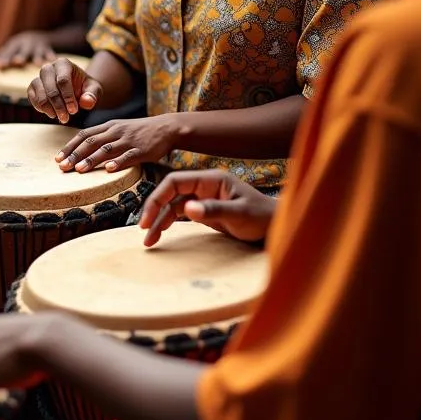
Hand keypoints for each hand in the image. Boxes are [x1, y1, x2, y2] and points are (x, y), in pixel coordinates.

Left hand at [0, 32, 56, 69]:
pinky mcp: (47, 47)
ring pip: (37, 51)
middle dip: (20, 56)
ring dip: (37, 57)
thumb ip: (3, 55)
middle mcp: (26, 43)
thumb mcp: (12, 47)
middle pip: (22, 51)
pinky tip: (53, 60)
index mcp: (15, 44)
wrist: (40, 37)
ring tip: (37, 64)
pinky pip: (50, 51)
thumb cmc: (21, 47)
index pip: (9, 51)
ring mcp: (37, 45)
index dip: (4, 58)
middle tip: (17, 62)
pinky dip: (51, 55)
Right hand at [27, 58, 102, 123]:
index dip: (68, 97)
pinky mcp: (32, 88)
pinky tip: (52, 113)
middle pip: (50, 88)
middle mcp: (48, 68)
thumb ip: (92, 95)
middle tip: (66, 118)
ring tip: (60, 117)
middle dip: (59, 106)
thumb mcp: (93, 89)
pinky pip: (32, 98)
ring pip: (40, 94)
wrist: (75, 89)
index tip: (74, 111)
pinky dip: (41, 108)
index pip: (63, 80)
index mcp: (63, 64)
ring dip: (50, 109)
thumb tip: (86, 102)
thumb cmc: (84, 87)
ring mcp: (38, 77)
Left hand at [56, 115, 177, 173]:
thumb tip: (81, 149)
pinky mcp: (142, 150)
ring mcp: (128, 140)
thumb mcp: (118, 128)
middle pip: (91, 142)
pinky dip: (117, 162)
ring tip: (79, 170)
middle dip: (75, 155)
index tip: (57, 158)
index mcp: (108, 126)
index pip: (84, 135)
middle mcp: (116, 132)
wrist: (166, 128)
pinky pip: (128, 156)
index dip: (70, 147)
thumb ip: (101, 137)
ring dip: (91, 160)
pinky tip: (108, 169)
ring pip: (106, 149)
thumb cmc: (139, 131)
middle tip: (62, 167)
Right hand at [139, 170, 276, 246]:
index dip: (158, 197)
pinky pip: (179, 215)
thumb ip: (214, 210)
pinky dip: (168, 224)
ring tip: (149, 239)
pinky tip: (160, 234)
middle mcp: (203, 186)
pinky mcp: (203, 211)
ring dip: (159, 220)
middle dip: (154, 209)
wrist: (277, 226)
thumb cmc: (263, 217)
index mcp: (210, 180)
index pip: (175, 182)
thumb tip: (186, 208)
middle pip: (169, 193)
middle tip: (144, 228)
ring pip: (172, 206)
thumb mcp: (240, 214)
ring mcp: (202, 198)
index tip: (149, 217)